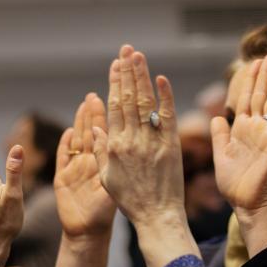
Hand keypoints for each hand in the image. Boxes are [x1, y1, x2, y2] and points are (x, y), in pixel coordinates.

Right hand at [54, 93, 115, 238]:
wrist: (89, 233)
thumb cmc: (105, 213)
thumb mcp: (111, 186)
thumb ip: (109, 163)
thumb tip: (111, 139)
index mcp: (105, 163)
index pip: (107, 133)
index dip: (107, 117)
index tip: (111, 100)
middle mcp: (91, 163)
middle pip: (92, 133)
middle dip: (93, 113)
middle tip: (94, 95)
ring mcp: (76, 169)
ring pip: (79, 140)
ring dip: (81, 123)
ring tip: (84, 104)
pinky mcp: (62, 179)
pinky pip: (63, 157)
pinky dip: (66, 145)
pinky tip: (69, 132)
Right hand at [93, 45, 183, 224]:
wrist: (157, 216)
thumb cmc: (131, 200)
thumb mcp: (107, 177)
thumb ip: (100, 150)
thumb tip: (95, 125)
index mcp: (114, 145)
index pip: (113, 106)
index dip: (114, 83)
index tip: (115, 64)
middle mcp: (132, 140)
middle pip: (128, 98)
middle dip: (127, 72)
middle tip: (127, 50)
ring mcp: (152, 142)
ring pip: (145, 103)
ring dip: (142, 77)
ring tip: (139, 56)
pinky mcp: (171, 146)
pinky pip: (168, 117)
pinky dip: (165, 97)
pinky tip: (162, 79)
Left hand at [211, 54, 266, 213]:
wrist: (247, 204)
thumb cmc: (234, 184)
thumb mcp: (221, 156)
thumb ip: (220, 135)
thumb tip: (217, 117)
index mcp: (242, 130)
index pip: (246, 98)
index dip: (249, 80)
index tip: (252, 62)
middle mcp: (256, 129)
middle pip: (261, 96)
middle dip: (264, 75)